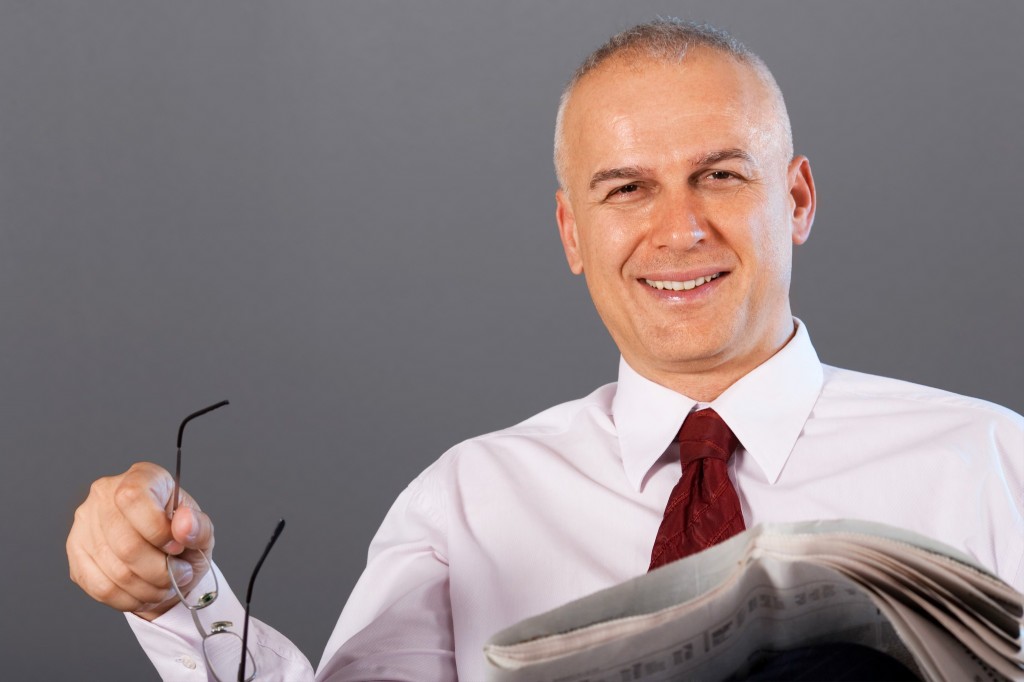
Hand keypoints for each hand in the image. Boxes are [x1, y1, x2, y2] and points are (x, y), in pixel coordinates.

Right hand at [66, 462, 215, 620]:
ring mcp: (85, 524)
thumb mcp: (202, 532)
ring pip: (114, 570)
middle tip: (178, 575)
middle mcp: (104, 494)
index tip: (176, 547)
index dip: (157, 530)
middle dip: (159, 570)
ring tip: (165, 585)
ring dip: (148, 588)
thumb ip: (198, 527)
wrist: (165, 560)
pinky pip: (101, 587)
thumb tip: (183, 524)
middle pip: (125, 543)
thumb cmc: (182, 540)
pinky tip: (145, 593)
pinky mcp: (76, 553)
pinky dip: (129, 598)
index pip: (132, 498)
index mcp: (140, 477)